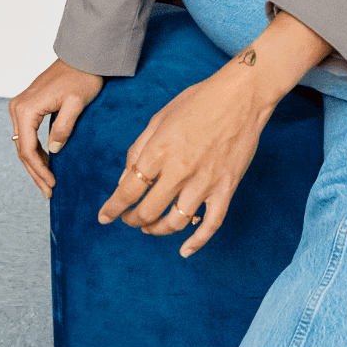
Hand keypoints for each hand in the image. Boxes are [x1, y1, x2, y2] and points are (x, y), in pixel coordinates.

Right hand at [9, 59, 104, 196]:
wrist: (83, 57)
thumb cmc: (82, 77)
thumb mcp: (76, 104)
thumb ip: (64, 128)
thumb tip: (54, 151)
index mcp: (26, 108)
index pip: (28, 149)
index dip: (40, 170)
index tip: (52, 185)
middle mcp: (17, 107)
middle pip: (22, 150)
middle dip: (35, 173)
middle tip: (48, 192)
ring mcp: (20, 107)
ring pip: (23, 145)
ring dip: (34, 165)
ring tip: (47, 185)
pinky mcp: (27, 107)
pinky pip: (27, 135)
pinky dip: (35, 152)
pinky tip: (46, 165)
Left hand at [98, 11, 329, 258]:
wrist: (242, 96)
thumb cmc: (198, 101)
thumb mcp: (159, 118)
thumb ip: (139, 149)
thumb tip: (126, 179)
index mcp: (159, 151)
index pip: (128, 190)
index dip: (113, 208)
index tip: (105, 217)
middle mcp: (179, 170)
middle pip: (148, 211)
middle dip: (133, 220)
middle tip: (130, 219)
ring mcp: (205, 182)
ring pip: (175, 222)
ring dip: (158, 230)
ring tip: (151, 228)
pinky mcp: (226, 188)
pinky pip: (211, 224)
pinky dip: (197, 242)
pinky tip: (185, 250)